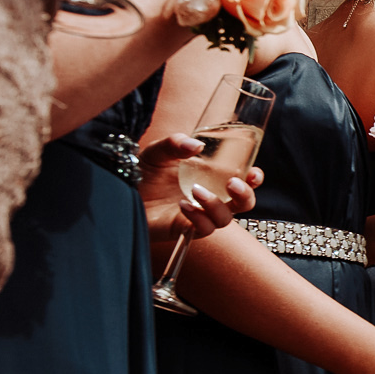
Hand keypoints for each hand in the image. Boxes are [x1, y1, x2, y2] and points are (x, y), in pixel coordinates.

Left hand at [138, 133, 261, 245]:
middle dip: (245, 196)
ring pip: (225, 219)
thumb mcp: (157, 151)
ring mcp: (199, 215)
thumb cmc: (142, 172)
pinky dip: (198, 218)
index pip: (243, 181)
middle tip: (232, 184)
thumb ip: (175, 144)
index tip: (253, 173)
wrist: (120, 192)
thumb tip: (196, 146)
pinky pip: (203, 230)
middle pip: (244, 204)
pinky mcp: (185, 229)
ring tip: (196, 191)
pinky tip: (183, 204)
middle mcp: (210, 198)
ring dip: (215, 205)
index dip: (254, 179)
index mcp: (211, 177)